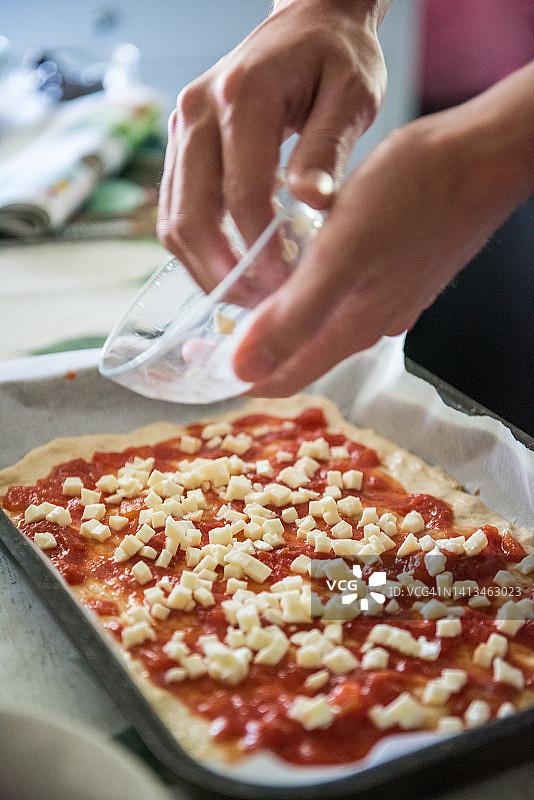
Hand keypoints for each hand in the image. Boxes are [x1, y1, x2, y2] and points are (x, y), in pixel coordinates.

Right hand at [157, 0, 388, 293]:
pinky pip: (175, 209)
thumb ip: (329, 148)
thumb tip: (311, 205)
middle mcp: (199, 111)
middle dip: (223, 272)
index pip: (241, 193)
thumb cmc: (336, 56)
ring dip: (204, 268)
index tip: (288, 286)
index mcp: (243, 95)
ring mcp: (182, 128)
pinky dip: (197, 247)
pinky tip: (230, 268)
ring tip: (245, 297)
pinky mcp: (181, 145)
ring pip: (173, 219)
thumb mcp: (351, 93)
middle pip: (191, 215)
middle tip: (259, 307)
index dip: (260, 250)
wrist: (307, 21)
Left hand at [233, 62, 533, 395]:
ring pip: (313, 324)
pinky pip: (333, 296)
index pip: (281, 377)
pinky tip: (288, 264)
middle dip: (249, 348)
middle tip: (206, 328)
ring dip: (273, 319)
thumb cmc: (414, 195)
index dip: (234, 375)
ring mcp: (379, 300)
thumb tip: (241, 368)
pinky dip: (300, 291)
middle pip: (295, 355)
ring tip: (238, 296)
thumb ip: (294, 316)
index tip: (195, 361)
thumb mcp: (343, 253)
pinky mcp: (387, 274)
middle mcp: (364, 323)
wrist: (478, 160)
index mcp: (350, 328)